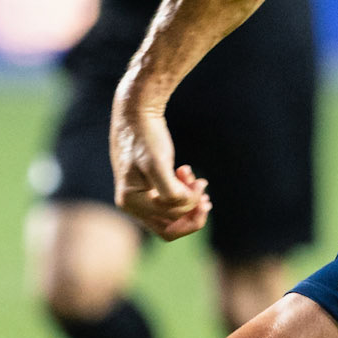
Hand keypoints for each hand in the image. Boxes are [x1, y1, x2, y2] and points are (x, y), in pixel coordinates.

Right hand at [110, 77, 210, 239]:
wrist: (136, 111)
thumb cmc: (146, 136)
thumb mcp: (158, 163)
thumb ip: (171, 192)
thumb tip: (184, 207)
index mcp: (131, 202)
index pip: (170, 223)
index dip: (191, 209)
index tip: (202, 185)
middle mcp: (131, 204)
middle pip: (170, 226)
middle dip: (191, 211)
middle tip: (206, 194)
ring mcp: (138, 196)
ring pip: (171, 215)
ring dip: (188, 201)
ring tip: (199, 181)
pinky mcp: (146, 186)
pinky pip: (168, 201)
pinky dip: (182, 191)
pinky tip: (187, 173)